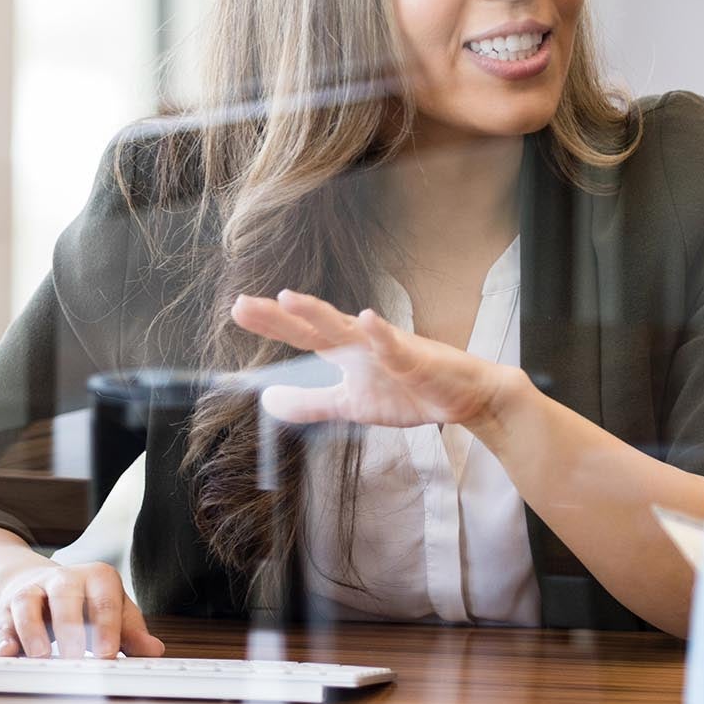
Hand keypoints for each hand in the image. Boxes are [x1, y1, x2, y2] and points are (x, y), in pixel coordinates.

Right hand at [0, 561, 163, 658]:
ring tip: (41, 657)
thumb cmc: (86, 603)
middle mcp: (63, 579)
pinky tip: (7, 652)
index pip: (104, 600)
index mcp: (97, 578)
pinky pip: (2, 619)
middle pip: (65, 597)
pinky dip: (3, 637)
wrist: (43, 586)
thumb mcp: (114, 612)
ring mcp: (32, 590)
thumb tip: (153, 650)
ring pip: (28, 602)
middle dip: (69, 628)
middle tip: (75, 658)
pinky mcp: (7, 607)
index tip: (107, 654)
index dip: (106, 627)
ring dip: (32, 631)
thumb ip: (132, 632)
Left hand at [230, 289, 521, 430]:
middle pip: (315, 326)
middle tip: (243, 304)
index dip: (271, 323)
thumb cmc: (409, 392)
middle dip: (280, 316)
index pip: (302, 335)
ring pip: (348, 329)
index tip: (238, 309)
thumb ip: (310, 402)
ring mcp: (388, 348)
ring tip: (289, 298)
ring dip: (319, 314)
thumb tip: (267, 401)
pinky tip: (366, 319)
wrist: (465, 398)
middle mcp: (362, 342)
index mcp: (346, 352)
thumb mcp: (350, 405)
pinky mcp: (416, 360)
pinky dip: (380, 335)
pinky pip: (395, 347)